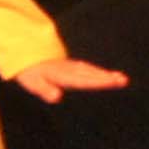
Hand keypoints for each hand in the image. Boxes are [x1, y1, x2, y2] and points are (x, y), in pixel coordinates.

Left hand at [7, 56, 129, 101]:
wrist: (24, 51)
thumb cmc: (29, 71)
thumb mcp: (32, 82)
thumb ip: (44, 89)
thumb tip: (56, 97)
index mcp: (62, 75)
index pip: (82, 80)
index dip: (97, 82)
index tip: (112, 82)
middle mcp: (69, 70)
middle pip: (91, 74)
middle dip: (107, 78)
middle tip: (123, 81)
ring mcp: (71, 67)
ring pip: (91, 71)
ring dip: (106, 75)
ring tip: (121, 79)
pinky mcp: (71, 66)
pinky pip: (88, 69)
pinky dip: (99, 72)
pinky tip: (108, 75)